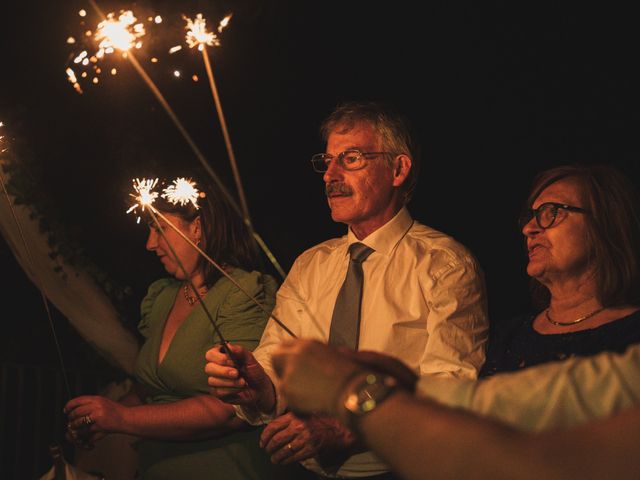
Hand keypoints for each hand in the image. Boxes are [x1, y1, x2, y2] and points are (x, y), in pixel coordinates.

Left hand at [64, 395, 128, 446]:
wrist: (126, 418)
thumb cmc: (115, 411)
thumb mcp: (103, 402)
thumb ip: (91, 404)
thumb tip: (75, 409)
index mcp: (97, 399)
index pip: (78, 400)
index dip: (69, 406)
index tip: (66, 410)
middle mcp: (97, 406)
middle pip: (76, 412)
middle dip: (71, 418)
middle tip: (71, 421)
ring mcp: (98, 416)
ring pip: (78, 422)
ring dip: (75, 427)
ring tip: (76, 428)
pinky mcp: (100, 426)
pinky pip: (85, 431)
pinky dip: (83, 434)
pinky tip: (84, 434)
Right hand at [204, 343, 274, 412]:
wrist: (260, 388)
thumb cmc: (254, 372)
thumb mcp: (250, 359)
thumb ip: (240, 351)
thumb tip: (229, 345)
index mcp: (221, 355)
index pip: (210, 354)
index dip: (220, 358)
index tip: (233, 361)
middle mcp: (215, 367)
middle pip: (208, 368)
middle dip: (224, 371)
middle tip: (237, 373)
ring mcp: (214, 380)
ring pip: (212, 381)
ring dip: (230, 382)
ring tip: (242, 382)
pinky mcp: (216, 392)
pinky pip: (217, 392)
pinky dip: (230, 390)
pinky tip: (239, 389)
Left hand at [260, 412, 355, 465]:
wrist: (337, 429)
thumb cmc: (319, 420)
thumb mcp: (302, 413)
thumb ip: (289, 418)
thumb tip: (273, 426)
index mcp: (293, 416)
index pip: (273, 426)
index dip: (264, 436)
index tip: (262, 442)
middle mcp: (297, 427)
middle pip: (276, 440)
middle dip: (269, 448)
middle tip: (267, 451)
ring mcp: (304, 439)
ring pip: (283, 451)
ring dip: (276, 457)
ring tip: (274, 459)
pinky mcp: (310, 449)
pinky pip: (293, 458)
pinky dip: (285, 461)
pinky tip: (283, 461)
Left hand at [272, 339, 416, 416]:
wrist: (352, 391)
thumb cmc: (349, 375)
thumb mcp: (332, 355)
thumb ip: (314, 355)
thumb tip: (306, 359)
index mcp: (307, 344)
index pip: (286, 345)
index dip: (287, 355)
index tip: (290, 363)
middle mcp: (295, 355)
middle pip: (276, 357)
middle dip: (281, 368)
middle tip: (292, 379)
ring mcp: (289, 373)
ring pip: (281, 381)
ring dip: (292, 389)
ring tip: (312, 396)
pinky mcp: (288, 391)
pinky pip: (288, 400)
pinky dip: (298, 405)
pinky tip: (313, 405)